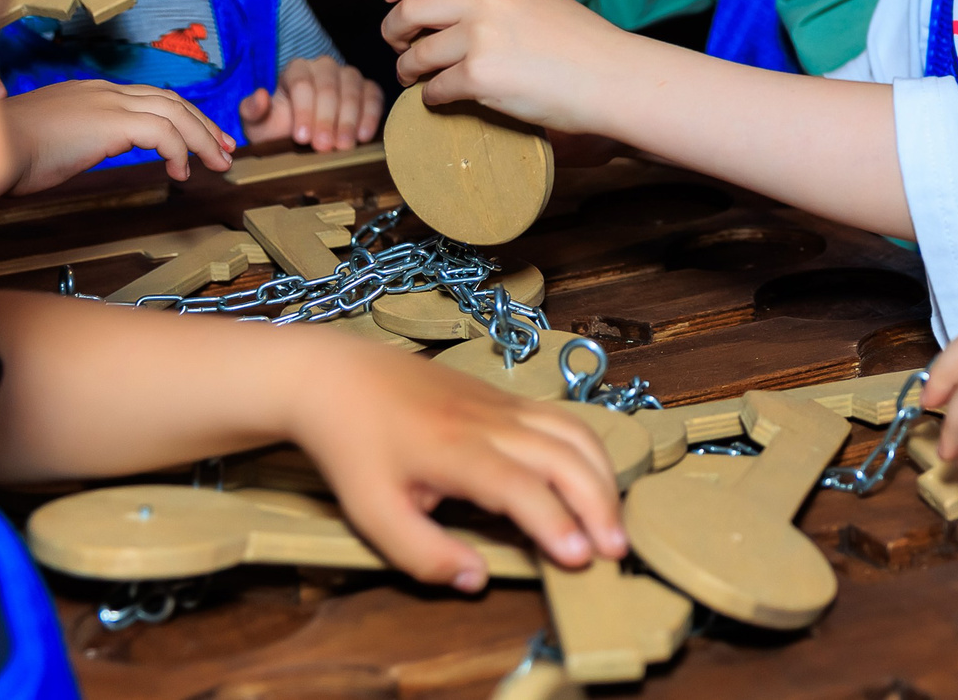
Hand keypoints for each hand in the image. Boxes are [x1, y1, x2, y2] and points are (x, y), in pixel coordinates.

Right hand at [1, 79, 234, 189]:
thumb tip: (72, 149)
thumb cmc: (6, 152)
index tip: (197, 139)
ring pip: (175, 113)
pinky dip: (180, 151)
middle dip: (203, 124)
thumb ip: (67, 138)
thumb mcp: (45, 140)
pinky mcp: (111, 122)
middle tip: (225, 148)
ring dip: (203, 139)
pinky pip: (164, 134)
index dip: (180, 117)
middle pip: (171, 100)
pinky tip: (181, 173)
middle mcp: (103, 91)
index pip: (149, 98)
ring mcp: (108, 103)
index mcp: (90, 93)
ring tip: (218, 163)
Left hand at [239, 56, 386, 150]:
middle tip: (323, 147)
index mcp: (296, 70)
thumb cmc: (279, 131)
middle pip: (329, 87)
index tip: (301, 138)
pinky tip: (363, 137)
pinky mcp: (368, 89)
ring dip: (348, 120)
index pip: (302, 84)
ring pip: (353, 90)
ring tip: (343, 146)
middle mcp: (324, 66)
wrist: (304, 140)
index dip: (303, 110)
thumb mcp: (259, 126)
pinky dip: (370, 116)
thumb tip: (260, 96)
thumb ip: (252, 111)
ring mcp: (348, 76)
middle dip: (326, 119)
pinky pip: (374, 96)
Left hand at [281, 333, 626, 584]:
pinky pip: (565, 420)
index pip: (522, 488)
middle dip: (599, 504)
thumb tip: (478, 580)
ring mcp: (505, 404)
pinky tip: (595, 481)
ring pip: (575, 432)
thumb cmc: (355, 448)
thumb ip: (423, 554)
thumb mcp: (372, 514)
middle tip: (617, 551)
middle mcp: (492, 423)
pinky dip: (592, 452)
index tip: (580, 560)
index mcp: (456, 452)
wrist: (341, 377)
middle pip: (566, 457)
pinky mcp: (509, 398)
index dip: (555, 523)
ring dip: (604, 476)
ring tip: (614, 522)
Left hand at [380, 0, 627, 133]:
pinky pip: (435, 90)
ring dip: (409, 70)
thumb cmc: (580, 42)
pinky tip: (445, 100)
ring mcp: (480, 37)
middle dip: (393, 32)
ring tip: (416, 78)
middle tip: (398, 45)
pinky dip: (434, 99)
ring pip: (416, 56)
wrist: (612, 76)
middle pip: (409, 10)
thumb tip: (444, 8)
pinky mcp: (480, 76)